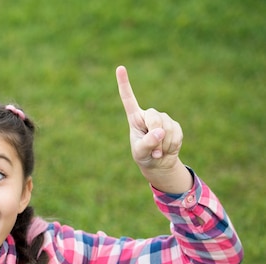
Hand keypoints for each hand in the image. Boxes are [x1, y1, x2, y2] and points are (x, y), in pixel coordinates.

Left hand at [116, 66, 192, 192]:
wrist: (159, 163)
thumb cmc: (144, 156)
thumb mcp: (140, 152)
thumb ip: (147, 143)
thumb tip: (160, 131)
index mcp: (134, 118)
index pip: (128, 99)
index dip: (124, 84)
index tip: (119, 68)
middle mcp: (148, 115)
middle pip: (154, 118)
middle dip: (155, 135)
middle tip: (154, 150)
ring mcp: (163, 119)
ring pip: (167, 128)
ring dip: (164, 145)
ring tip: (158, 151)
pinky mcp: (175, 125)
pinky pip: (176, 134)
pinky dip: (172, 145)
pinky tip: (167, 149)